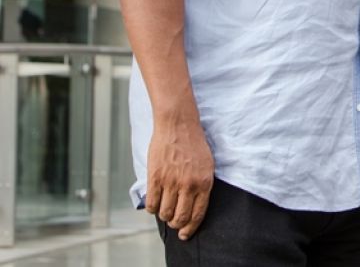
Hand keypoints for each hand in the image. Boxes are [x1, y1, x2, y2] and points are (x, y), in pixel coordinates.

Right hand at [145, 116, 214, 239]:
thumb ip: (202, 186)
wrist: (178, 125)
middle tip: (173, 221)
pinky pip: (151, 203)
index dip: (190, 229)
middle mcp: (188, 184)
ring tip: (164, 209)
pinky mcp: (155, 177)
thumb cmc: (194, 145)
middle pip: (179, 218)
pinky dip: (151, 208)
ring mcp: (171, 181)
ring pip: (164, 213)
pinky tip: (154, 203)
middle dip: (175, 224)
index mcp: (204, 182)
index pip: (197, 215)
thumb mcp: (207, 165)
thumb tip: (194, 208)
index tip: (184, 234)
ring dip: (164, 215)